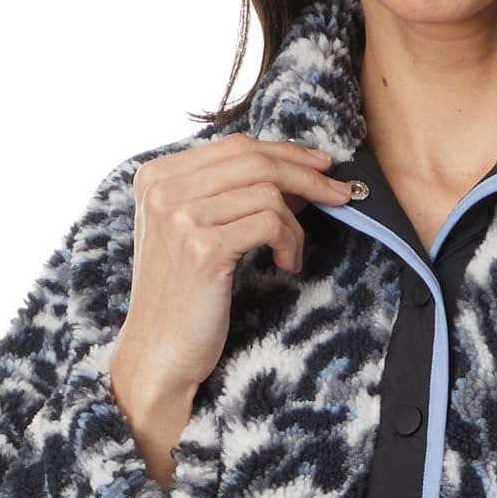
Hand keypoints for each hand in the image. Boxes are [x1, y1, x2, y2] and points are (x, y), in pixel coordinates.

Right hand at [109, 135, 352, 417]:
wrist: (158, 351)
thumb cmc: (183, 295)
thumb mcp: (194, 231)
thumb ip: (229, 195)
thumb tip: (296, 171)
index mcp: (157, 176)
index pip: (235, 146)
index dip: (285, 152)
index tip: (321, 165)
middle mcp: (163, 188)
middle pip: (254, 160)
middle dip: (306, 175)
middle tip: (339, 193)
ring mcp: (180, 216)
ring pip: (267, 192)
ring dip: (296, 225)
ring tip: (292, 254)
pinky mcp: (203, 247)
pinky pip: (271, 223)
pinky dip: (290, 243)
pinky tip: (287, 266)